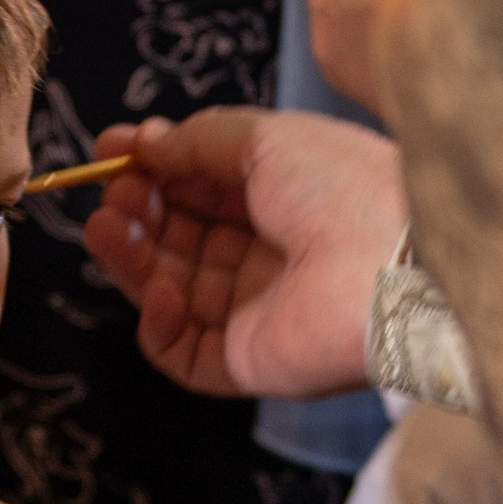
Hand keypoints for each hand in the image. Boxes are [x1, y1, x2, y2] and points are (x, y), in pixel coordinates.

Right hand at [82, 109, 402, 401]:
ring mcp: (257, 312)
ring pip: (169, 289)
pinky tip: (161, 288)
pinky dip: (157, 322)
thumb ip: (198, 140)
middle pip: (179, 237)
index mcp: (284, 199)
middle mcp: (270, 256)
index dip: (153, 168)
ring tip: (108, 226)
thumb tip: (144, 141)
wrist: (394, 265)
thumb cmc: (342, 187)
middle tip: (112, 192)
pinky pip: (182, 351)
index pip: (202, 188)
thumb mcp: (266, 139)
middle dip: (136, 210)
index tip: (110, 148)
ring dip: (130, 257)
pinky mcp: (248, 364)